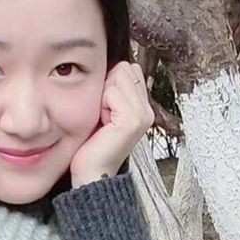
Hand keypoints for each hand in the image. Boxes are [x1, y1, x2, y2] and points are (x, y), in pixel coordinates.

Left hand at [70, 61, 153, 187]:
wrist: (92, 173)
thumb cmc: (92, 145)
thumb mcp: (105, 111)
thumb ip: (113, 90)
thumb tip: (111, 66)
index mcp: (143, 107)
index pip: (129, 68)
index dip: (110, 83)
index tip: (105, 109)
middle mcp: (147, 110)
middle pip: (124, 68)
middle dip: (107, 87)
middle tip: (103, 115)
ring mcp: (142, 115)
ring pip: (118, 77)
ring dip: (103, 96)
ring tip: (103, 120)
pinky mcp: (132, 120)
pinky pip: (110, 92)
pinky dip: (101, 105)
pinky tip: (103, 124)